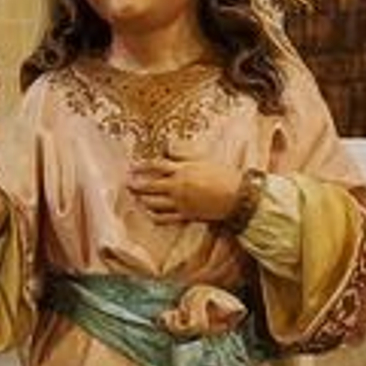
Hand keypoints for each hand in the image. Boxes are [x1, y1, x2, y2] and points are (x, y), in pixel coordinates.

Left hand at [127, 155, 242, 223]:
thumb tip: (167, 148)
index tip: (132, 166)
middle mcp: (178, 186)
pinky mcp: (186, 215)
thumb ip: (183, 155)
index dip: (142, 166)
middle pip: (151, 185)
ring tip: (137, 198)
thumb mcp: (203, 159)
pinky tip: (150, 213)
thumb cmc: (224, 175)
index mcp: (183, 170)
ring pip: (155, 202)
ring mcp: (181, 202)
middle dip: (137, 184)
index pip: (156, 166)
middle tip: (127, 183)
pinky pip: (165, 218)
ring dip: (143, 200)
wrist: (238, 196)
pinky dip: (155, 215)